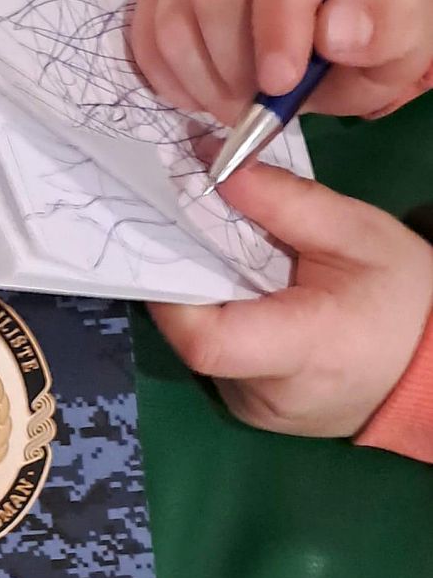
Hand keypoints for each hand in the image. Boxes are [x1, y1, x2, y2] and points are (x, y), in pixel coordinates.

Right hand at [131, 0, 432, 123]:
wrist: (336, 8)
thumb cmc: (372, 20)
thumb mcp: (408, 32)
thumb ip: (389, 29)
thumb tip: (334, 32)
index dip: (277, 19)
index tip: (280, 85)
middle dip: (231, 67)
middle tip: (255, 113)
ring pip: (171, 13)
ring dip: (197, 79)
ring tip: (232, 106)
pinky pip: (144, 29)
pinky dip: (164, 76)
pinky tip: (199, 94)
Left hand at [149, 164, 432, 436]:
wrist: (432, 369)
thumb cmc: (403, 297)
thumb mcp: (357, 232)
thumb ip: (284, 201)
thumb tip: (214, 167)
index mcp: (301, 351)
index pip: (204, 341)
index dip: (172, 294)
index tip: (171, 242)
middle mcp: (267, 393)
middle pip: (194, 337)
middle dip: (191, 282)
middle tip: (203, 239)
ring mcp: (254, 409)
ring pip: (202, 347)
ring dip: (209, 303)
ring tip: (237, 268)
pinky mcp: (250, 409)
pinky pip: (219, 362)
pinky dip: (225, 325)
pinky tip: (249, 300)